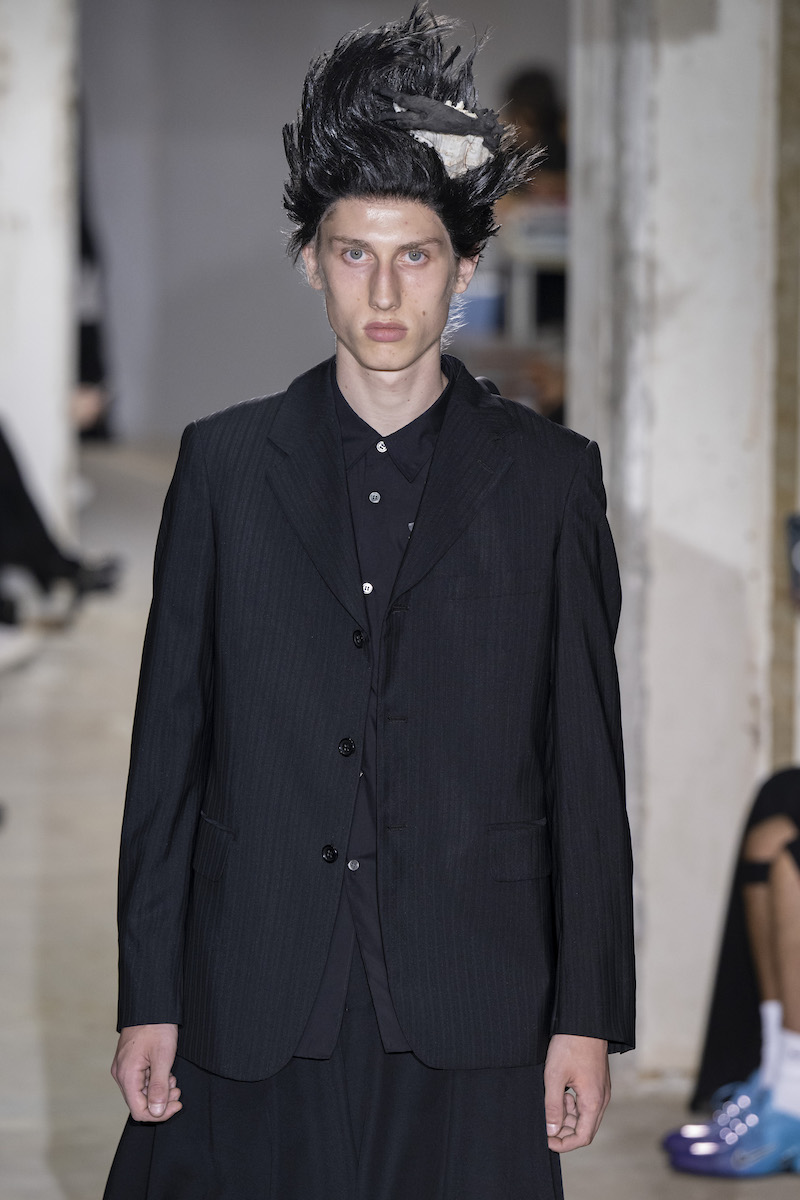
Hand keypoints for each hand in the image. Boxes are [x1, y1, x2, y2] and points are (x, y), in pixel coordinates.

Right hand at [111, 1024, 180, 1121]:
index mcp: (126, 1075)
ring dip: (159, 1091)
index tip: (177, 1105)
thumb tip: (156, 1112)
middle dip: (161, 1101)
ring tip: (174, 1079)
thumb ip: (159, 1087)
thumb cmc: (157, 1026)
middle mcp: (121, 1074)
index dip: (159, 1114)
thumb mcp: (163, 1057)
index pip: (139, 1110)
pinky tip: (166, 1073)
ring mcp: (124, 1067)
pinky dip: (154, 1081)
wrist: (152, 1004)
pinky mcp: (129, 1062)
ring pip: (141, 1092)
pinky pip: (140, 1081)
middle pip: (139, 1102)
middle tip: (178, 1090)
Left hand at [543, 1034, 609, 1151]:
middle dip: (564, 1130)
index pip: (582, 1137)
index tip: (547, 1139)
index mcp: (593, 1101)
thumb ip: (553, 1106)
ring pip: (584, 1116)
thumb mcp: (554, 1076)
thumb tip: (551, 1130)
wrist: (584, 1021)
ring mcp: (601, 1091)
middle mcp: (601, 1099)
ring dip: (567, 1115)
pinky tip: (561, 1091)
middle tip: (546, 1121)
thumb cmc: (570, 1045)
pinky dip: (572, 1104)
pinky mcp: (597, 1082)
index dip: (563, 1144)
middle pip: (584, 1129)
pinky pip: (586, 1103)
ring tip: (553, 1100)